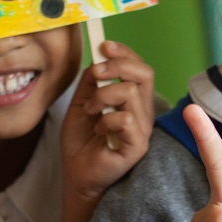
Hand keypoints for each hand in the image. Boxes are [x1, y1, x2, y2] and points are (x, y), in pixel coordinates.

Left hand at [60, 40, 155, 201]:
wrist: (77, 175)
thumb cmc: (81, 143)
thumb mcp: (81, 104)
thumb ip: (90, 83)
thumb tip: (97, 59)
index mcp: (132, 99)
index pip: (139, 68)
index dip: (125, 53)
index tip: (104, 46)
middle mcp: (142, 111)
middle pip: (145, 73)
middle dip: (118, 65)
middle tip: (96, 72)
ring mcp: (143, 128)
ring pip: (131, 92)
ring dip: (102, 96)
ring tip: (90, 112)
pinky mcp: (138, 145)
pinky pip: (126, 119)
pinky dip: (106, 120)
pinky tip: (99, 132)